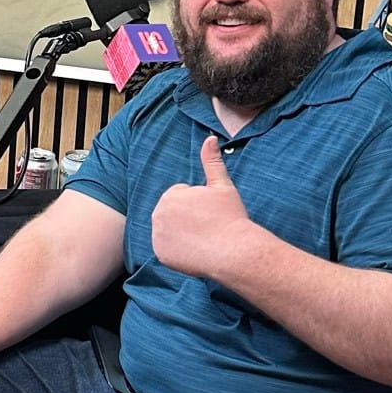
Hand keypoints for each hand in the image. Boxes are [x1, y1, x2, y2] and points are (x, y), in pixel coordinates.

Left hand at [150, 138, 255, 280]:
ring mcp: (157, 235)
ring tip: (202, 238)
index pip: (181, 196)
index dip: (198, 204)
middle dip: (187, 217)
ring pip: (170, 231)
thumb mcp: (222, 186)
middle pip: (173, 214)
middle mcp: (158, 214)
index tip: (209, 213)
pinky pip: (168, 250)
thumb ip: (212, 162)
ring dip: (182, 233)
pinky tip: (195, 251)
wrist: (233, 250)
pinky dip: (178, 251)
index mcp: (171, 195)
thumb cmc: (230, 216)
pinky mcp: (160, 254)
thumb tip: (210, 138)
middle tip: (207, 226)